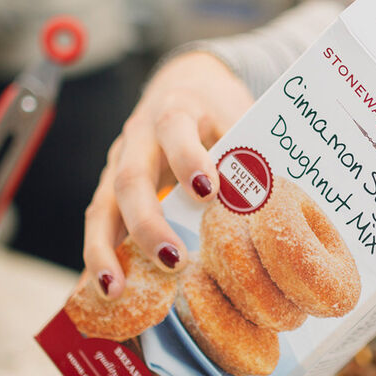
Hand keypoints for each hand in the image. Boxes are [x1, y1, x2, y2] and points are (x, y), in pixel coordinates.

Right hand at [82, 51, 253, 297]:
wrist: (185, 84)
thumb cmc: (220, 109)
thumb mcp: (239, 118)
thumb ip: (249, 156)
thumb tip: (275, 204)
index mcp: (176, 111)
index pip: (175, 129)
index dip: (188, 159)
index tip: (207, 191)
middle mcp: (138, 137)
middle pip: (131, 178)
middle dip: (149, 223)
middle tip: (174, 260)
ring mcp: (118, 163)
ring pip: (102, 207)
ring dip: (106, 251)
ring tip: (116, 290)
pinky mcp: (110, 188)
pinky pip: (100, 225)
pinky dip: (101, 258)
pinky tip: (107, 291)